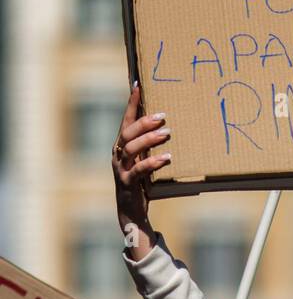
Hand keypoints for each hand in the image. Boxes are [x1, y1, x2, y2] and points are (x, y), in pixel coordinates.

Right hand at [112, 83, 171, 245]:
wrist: (132, 213)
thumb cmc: (141, 184)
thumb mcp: (144, 161)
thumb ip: (149, 147)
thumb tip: (167, 127)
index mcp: (121, 146)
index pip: (125, 120)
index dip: (131, 103)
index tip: (138, 85)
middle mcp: (118, 155)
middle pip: (127, 132)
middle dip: (144, 121)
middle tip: (162, 115)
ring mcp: (121, 169)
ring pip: (131, 148)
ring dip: (149, 139)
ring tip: (167, 133)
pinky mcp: (127, 183)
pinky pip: (139, 170)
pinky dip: (153, 162)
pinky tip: (167, 158)